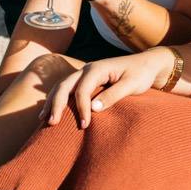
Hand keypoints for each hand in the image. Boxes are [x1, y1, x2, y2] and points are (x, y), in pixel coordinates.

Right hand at [44, 51, 165, 128]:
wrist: (147, 64)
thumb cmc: (141, 74)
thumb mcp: (131, 85)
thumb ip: (113, 95)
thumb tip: (93, 109)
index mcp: (98, 68)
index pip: (83, 89)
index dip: (81, 107)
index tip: (84, 125)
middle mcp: (87, 69)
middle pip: (65, 85)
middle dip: (57, 104)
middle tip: (53, 123)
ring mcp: (84, 73)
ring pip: (61, 86)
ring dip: (52, 102)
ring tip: (44, 120)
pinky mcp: (85, 80)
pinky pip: (66, 89)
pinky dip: (56, 100)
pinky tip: (48, 112)